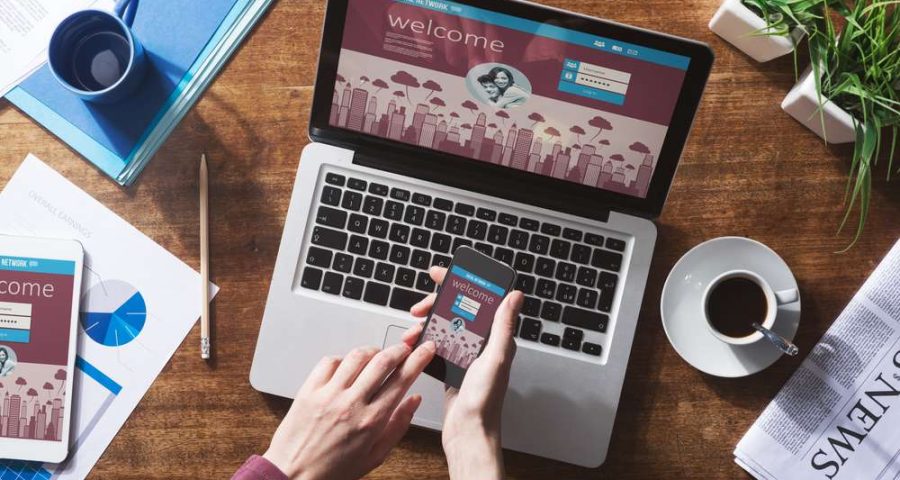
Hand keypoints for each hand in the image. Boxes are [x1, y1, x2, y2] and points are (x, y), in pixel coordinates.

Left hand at [263, 332, 435, 479]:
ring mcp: (329, 394)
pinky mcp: (309, 390)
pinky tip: (347, 367)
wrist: (292, 475)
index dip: (419, 359)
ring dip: (373, 351)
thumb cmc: (332, 470)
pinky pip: (330, 361)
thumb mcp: (375, 456)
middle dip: (400, 348)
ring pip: (357, 356)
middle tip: (405, 347)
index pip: (402, 379)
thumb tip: (414, 401)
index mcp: (372, 421)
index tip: (426, 348)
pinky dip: (343, 359)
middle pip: (383, 361)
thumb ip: (398, 426)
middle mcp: (352, 404)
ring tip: (377, 356)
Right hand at [410, 267, 523, 479]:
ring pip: (443, 327)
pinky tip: (413, 344)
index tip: (440, 275)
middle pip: (455, 311)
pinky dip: (423, 343)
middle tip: (419, 307)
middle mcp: (482, 344)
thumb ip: (503, 326)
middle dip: (435, 305)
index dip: (459, 284)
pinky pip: (436, 346)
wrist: (468, 432)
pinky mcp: (452, 367)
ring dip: (426, 325)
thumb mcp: (495, 358)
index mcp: (495, 338)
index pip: (478, 300)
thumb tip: (515, 296)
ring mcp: (465, 355)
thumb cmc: (484, 401)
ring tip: (413, 330)